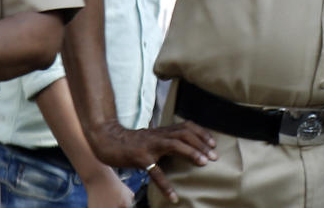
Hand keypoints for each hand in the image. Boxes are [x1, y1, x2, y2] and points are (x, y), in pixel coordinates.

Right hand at [88, 119, 216, 204]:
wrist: (109, 141)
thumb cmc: (132, 143)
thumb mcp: (152, 138)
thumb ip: (165, 141)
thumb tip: (182, 148)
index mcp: (163, 131)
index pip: (186, 126)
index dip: (201, 133)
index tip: (213, 143)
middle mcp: (159, 135)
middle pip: (185, 133)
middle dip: (201, 143)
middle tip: (213, 156)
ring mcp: (150, 145)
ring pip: (175, 145)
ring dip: (191, 153)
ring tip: (203, 163)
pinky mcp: (141, 157)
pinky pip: (155, 172)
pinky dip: (166, 185)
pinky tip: (173, 197)